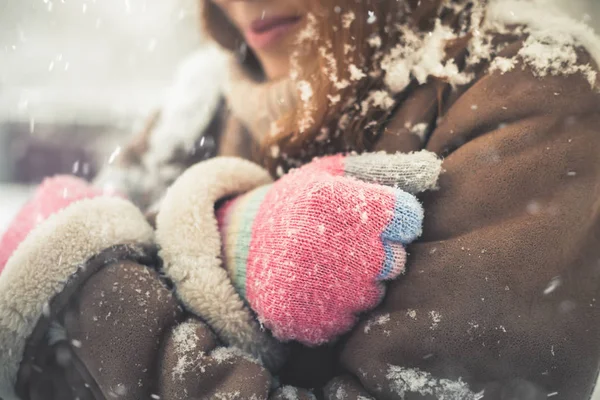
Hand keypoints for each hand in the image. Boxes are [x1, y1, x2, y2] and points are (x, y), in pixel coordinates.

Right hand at [216, 151, 440, 345]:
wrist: (242, 247)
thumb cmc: (299, 205)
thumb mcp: (332, 173)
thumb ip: (385, 169)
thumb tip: (434, 169)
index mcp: (332, 200)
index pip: (408, 216)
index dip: (398, 218)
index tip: (377, 217)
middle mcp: (325, 244)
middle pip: (397, 260)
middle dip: (381, 252)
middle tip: (350, 243)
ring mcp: (313, 286)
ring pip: (375, 294)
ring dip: (362, 281)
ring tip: (331, 264)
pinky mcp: (305, 319)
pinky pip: (350, 319)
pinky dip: (340, 306)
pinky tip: (319, 286)